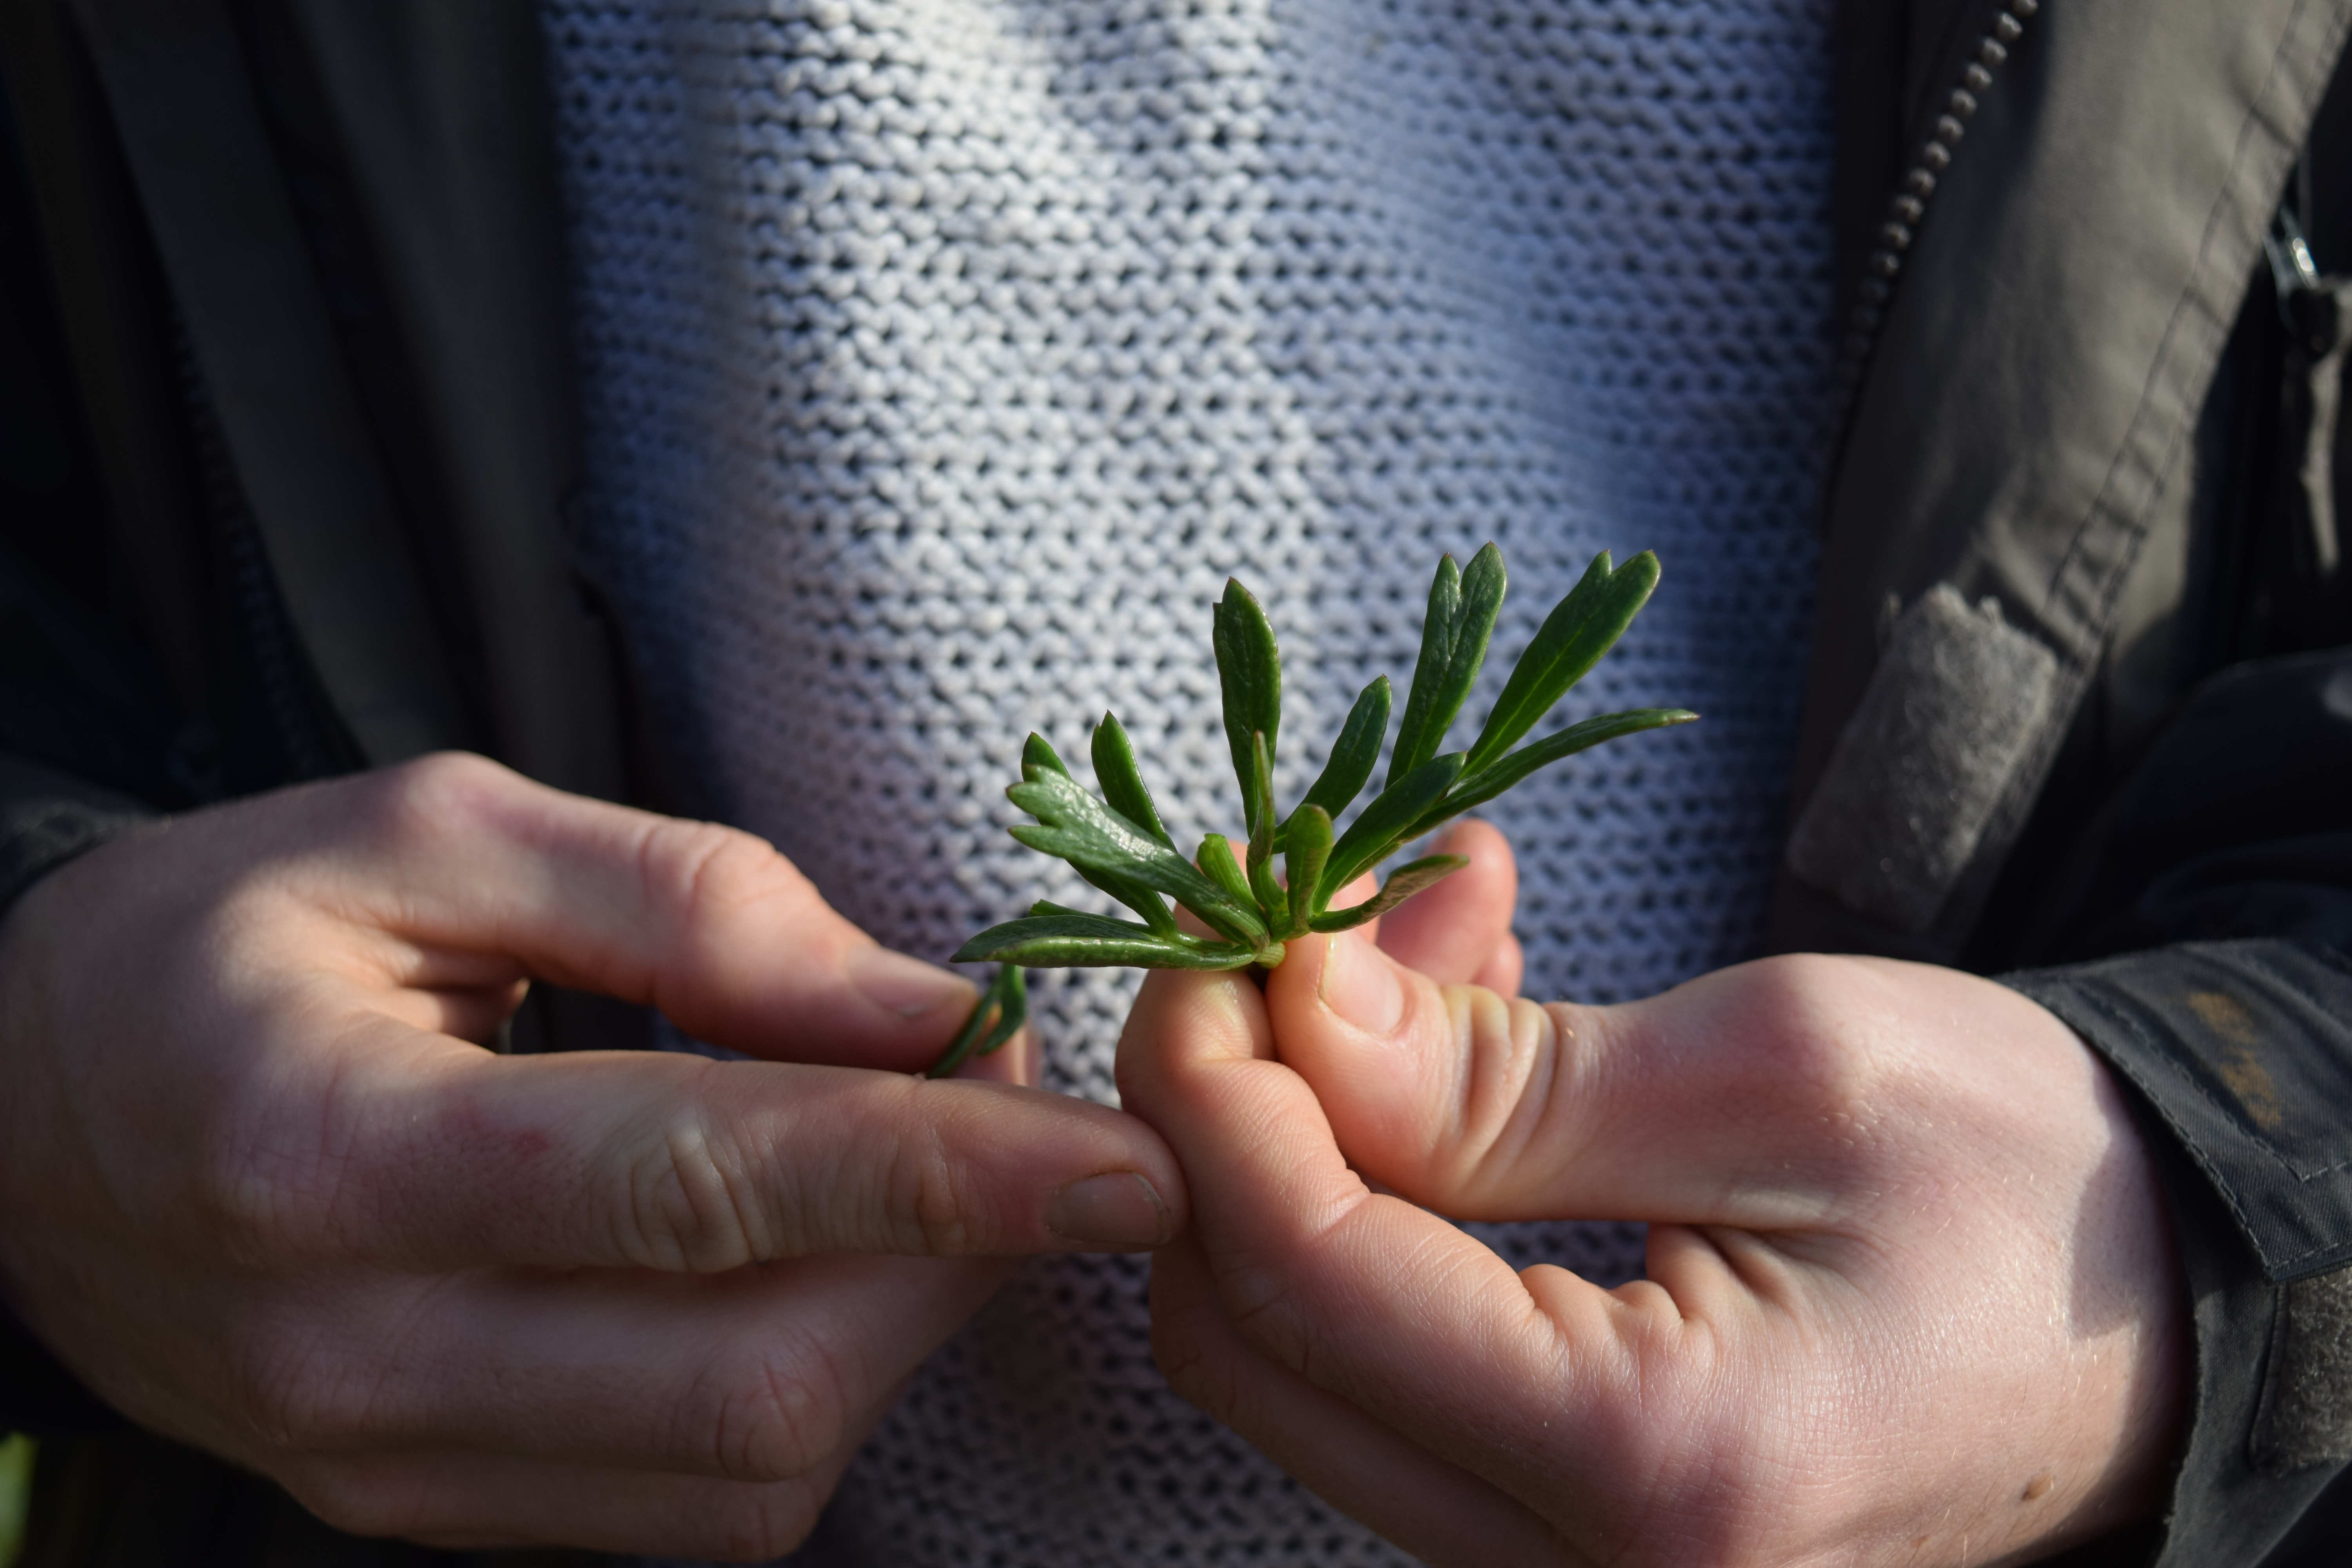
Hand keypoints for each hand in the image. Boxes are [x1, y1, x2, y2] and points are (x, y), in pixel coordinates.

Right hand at [0, 753, 1183, 1556]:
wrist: (29, 1110)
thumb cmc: (228, 937)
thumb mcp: (432, 829)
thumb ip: (688, 904)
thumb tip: (919, 1008)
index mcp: (335, 1150)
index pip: (700, 1188)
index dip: (939, 1175)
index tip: (1124, 1157)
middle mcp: (360, 1353)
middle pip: (752, 1372)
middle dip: (951, 1260)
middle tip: (1027, 1127)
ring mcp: (389, 1465)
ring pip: (748, 1469)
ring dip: (900, 1329)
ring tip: (925, 1187)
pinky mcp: (426, 1508)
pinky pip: (694, 1511)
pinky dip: (809, 1395)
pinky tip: (819, 1271)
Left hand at [1120, 862, 2186, 1564]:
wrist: (2157, 1308)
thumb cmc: (2031, 1182)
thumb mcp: (1786, 1071)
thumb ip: (1504, 1077)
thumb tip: (1289, 1006)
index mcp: (1664, 1468)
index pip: (1305, 1274)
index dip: (1213, 1084)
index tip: (1224, 928)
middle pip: (1251, 1334)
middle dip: (1238, 1100)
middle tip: (1325, 914)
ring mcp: (1554, 1559)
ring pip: (1288, 1345)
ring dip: (1307, 1127)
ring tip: (1429, 943)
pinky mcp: (1547, 1510)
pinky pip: (1373, 1353)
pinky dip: (1368, 1189)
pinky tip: (1447, 1054)